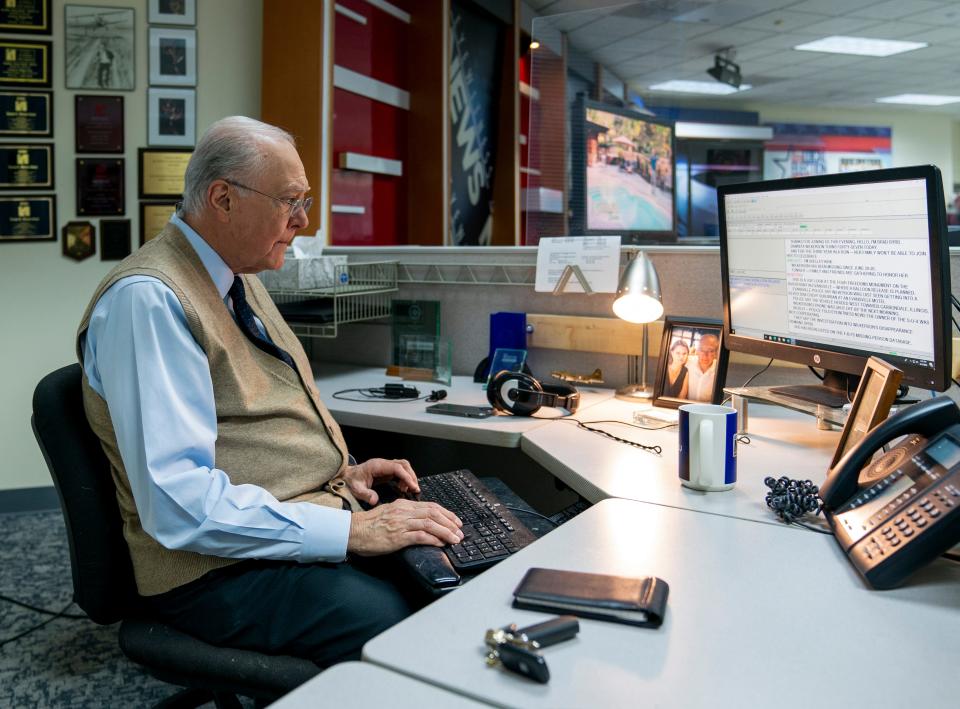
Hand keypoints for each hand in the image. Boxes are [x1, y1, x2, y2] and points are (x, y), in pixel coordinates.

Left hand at [341, 457, 419, 505]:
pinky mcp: (386, 470)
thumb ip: (365, 494)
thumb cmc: (351, 481)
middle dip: (411, 476)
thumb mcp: (356, 489)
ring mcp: (385, 466)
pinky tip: (403, 488)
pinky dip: (404, 478)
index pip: (397, 468)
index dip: (407, 477)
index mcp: (377, 466)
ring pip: (403, 466)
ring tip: (408, 489)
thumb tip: (374, 501)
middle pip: (403, 464)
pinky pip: (400, 471)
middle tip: (414, 489)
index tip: (413, 487)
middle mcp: (383, 464)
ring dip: (409, 476)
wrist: (347, 477)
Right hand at [348, 499, 462, 555]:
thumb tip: (419, 521)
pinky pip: (421, 536)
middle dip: (450, 522)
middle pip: (433, 513)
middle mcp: (404, 511)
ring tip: (455, 538)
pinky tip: (441, 543)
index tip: (455, 520)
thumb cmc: (368, 525)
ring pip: (430, 524)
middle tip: (460, 530)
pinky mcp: (398, 536)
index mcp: (402, 505)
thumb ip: (403, 515)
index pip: (430, 506)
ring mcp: (401, 523)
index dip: (445, 513)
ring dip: (446, 532)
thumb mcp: (388, 513)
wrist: (353, 531)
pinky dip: (434, 539)